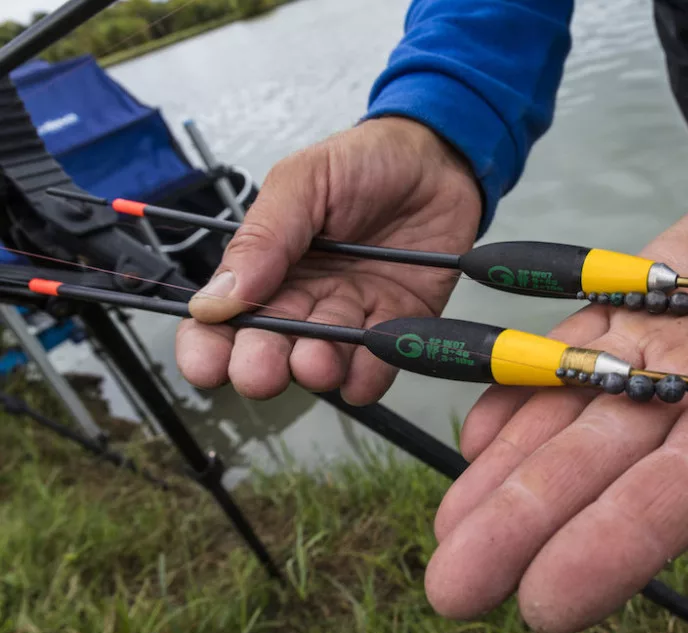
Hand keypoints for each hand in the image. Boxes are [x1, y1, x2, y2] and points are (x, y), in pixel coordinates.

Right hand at [174, 117, 480, 403]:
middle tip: (262, 369)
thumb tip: (215, 299)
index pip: (221, 321)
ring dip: (315, 371)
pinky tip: (362, 370)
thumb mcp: (302, 183)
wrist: (438, 157)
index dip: (208, 349)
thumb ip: (263, 238)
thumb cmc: (364, 163)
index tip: (207, 364)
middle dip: (259, 367)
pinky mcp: (396, 325)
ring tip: (318, 361)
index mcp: (267, 266)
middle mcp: (303, 300)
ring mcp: (350, 316)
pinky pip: (376, 368)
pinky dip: (368, 377)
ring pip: (321, 364)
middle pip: (267, 352)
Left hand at [423, 145, 687, 632]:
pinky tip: (473, 432)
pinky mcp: (628, 313)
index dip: (624, 538)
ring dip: (506, 477)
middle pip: (608, 467)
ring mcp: (659, 355)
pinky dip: (517, 395)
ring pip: (571, 421)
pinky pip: (564, 359)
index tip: (548, 603)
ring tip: (447, 533)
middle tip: (454, 590)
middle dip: (530, 525)